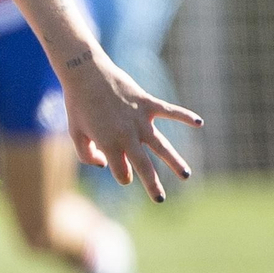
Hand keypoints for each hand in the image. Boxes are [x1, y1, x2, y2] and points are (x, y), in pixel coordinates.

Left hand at [62, 51, 202, 201]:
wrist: (84, 73)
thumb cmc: (77, 104)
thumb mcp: (74, 132)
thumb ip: (86, 154)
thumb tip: (104, 164)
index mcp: (109, 144)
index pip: (122, 173)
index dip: (122, 176)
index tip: (120, 170)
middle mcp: (127, 136)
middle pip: (144, 166)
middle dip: (152, 185)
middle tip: (160, 199)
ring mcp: (140, 120)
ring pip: (162, 146)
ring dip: (175, 161)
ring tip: (185, 175)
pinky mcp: (147, 104)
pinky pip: (170, 111)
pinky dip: (185, 116)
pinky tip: (199, 123)